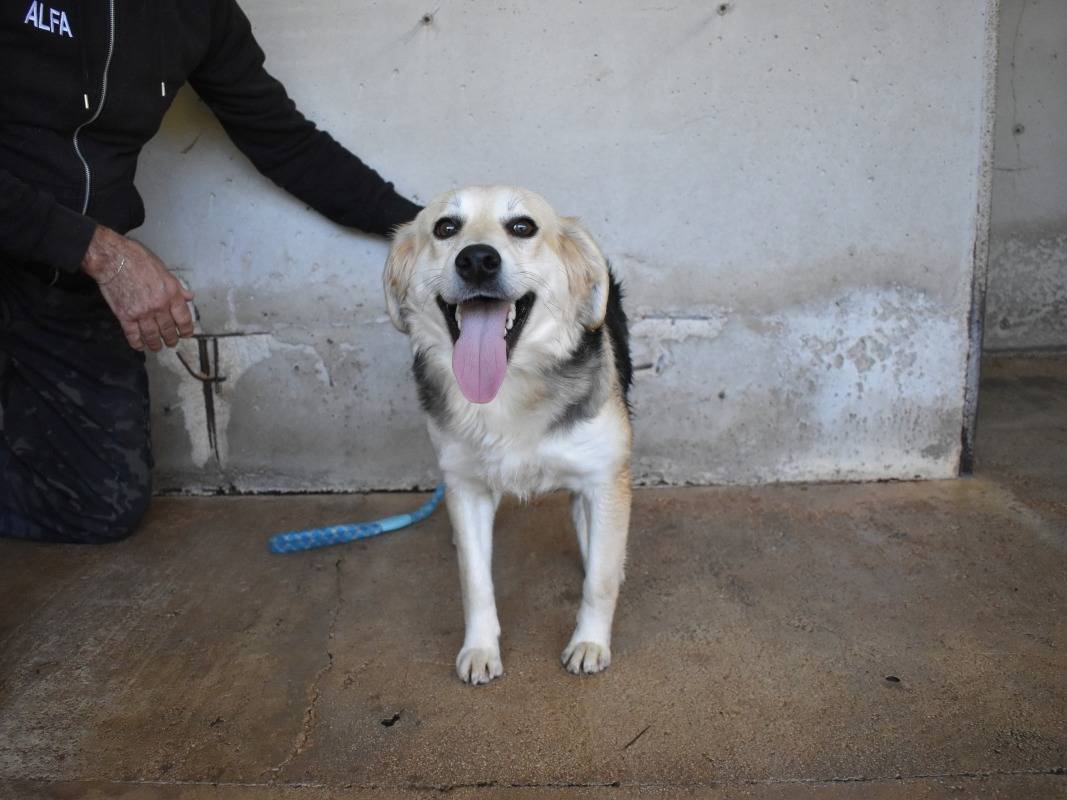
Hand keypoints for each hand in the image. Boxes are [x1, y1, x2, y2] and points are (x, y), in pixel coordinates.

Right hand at [81, 226, 194, 351]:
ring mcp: (142, 312)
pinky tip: (139, 345)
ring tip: (157, 347)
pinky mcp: (125, 315)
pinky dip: (136, 342)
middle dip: (171, 339)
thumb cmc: (137, 259)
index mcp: (171, 293)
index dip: (186, 329)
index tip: (186, 334)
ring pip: (152, 335)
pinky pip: (132, 335)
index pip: (184, 318)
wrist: (113, 258)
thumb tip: (189, 296)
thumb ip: (177, 287)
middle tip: (171, 342)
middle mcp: (159, 305)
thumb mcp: (164, 270)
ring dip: (155, 344)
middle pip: (168, 329)